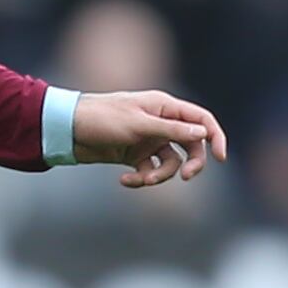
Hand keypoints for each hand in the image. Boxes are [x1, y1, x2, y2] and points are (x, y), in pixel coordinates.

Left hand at [70, 89, 227, 189]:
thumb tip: (203, 134)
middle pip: (191, 146)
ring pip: (170, 163)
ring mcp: (147, 140)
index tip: (221, 157)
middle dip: (191, 163)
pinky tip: (124, 180)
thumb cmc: (101, 119)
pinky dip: (140, 179)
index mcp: (165, 107)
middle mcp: (160, 122)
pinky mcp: (133, 155)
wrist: (65, 130)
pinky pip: (149, 171)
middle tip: (186, 177)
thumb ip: (172, 131)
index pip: (201, 120)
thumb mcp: (138, 125)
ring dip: (160, 175)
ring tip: (142, 179)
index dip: (215, 137)